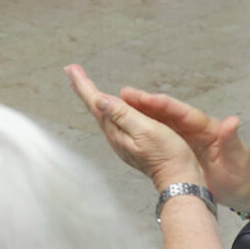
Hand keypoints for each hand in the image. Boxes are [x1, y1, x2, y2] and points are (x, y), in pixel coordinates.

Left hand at [67, 64, 198, 187]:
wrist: (178, 179)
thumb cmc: (167, 155)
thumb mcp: (146, 130)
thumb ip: (123, 114)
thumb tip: (101, 99)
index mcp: (117, 130)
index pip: (96, 102)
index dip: (83, 84)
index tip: (71, 68)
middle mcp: (115, 135)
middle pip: (95, 107)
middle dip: (84, 88)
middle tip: (72, 71)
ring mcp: (121, 140)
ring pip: (103, 113)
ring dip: (93, 98)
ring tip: (84, 86)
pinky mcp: (130, 143)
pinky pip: (113, 120)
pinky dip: (106, 108)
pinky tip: (107, 107)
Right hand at [114, 87, 249, 205]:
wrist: (240, 191)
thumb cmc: (241, 175)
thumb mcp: (238, 158)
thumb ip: (232, 140)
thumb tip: (232, 121)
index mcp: (207, 127)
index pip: (182, 112)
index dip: (162, 104)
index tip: (144, 97)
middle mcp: (194, 129)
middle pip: (166, 113)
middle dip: (145, 103)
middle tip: (123, 94)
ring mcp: (186, 137)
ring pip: (160, 122)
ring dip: (141, 113)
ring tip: (119, 105)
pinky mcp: (180, 148)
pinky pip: (160, 135)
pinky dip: (145, 128)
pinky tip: (130, 125)